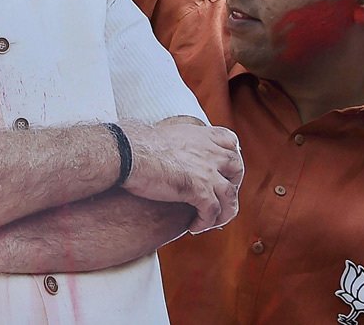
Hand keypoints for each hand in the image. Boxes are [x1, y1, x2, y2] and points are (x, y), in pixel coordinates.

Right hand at [119, 120, 242, 233]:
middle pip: (237, 167)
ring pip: (230, 196)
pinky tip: (194, 227)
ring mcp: (206, 171)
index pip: (230, 142)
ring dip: (224, 212)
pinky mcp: (199, 190)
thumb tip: (172, 152)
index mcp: (200, 135)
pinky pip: (213, 212)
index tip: (224, 169)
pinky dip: (206, 222)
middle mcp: (208, 151)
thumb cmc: (135, 145)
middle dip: (234, 184)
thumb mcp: (163, 135)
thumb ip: (177, 143)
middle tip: (219, 197)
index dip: (231, 156)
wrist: (126, 153)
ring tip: (210, 221)